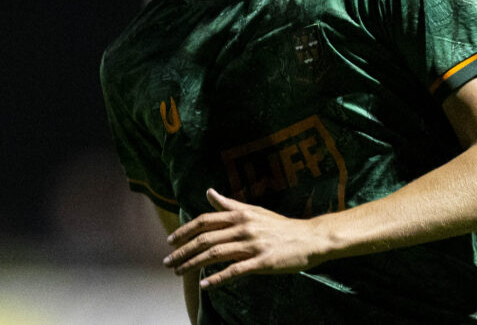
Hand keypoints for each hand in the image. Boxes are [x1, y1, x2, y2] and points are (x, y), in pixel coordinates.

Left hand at [162, 188, 325, 288]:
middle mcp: (243, 227)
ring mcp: (252, 245)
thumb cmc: (279, 226)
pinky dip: (217, 278)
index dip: (184, 231)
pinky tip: (204, 284)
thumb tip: (209, 192)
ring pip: (215, 254)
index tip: (170, 241)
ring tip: (179, 272)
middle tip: (167, 261)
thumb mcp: (253, 211)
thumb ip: (229, 204)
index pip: (204, 221)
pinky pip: (235, 270)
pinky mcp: (262, 262)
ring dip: (194, 264)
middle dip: (183, 250)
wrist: (309, 238)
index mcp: (239, 215)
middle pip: (205, 238)